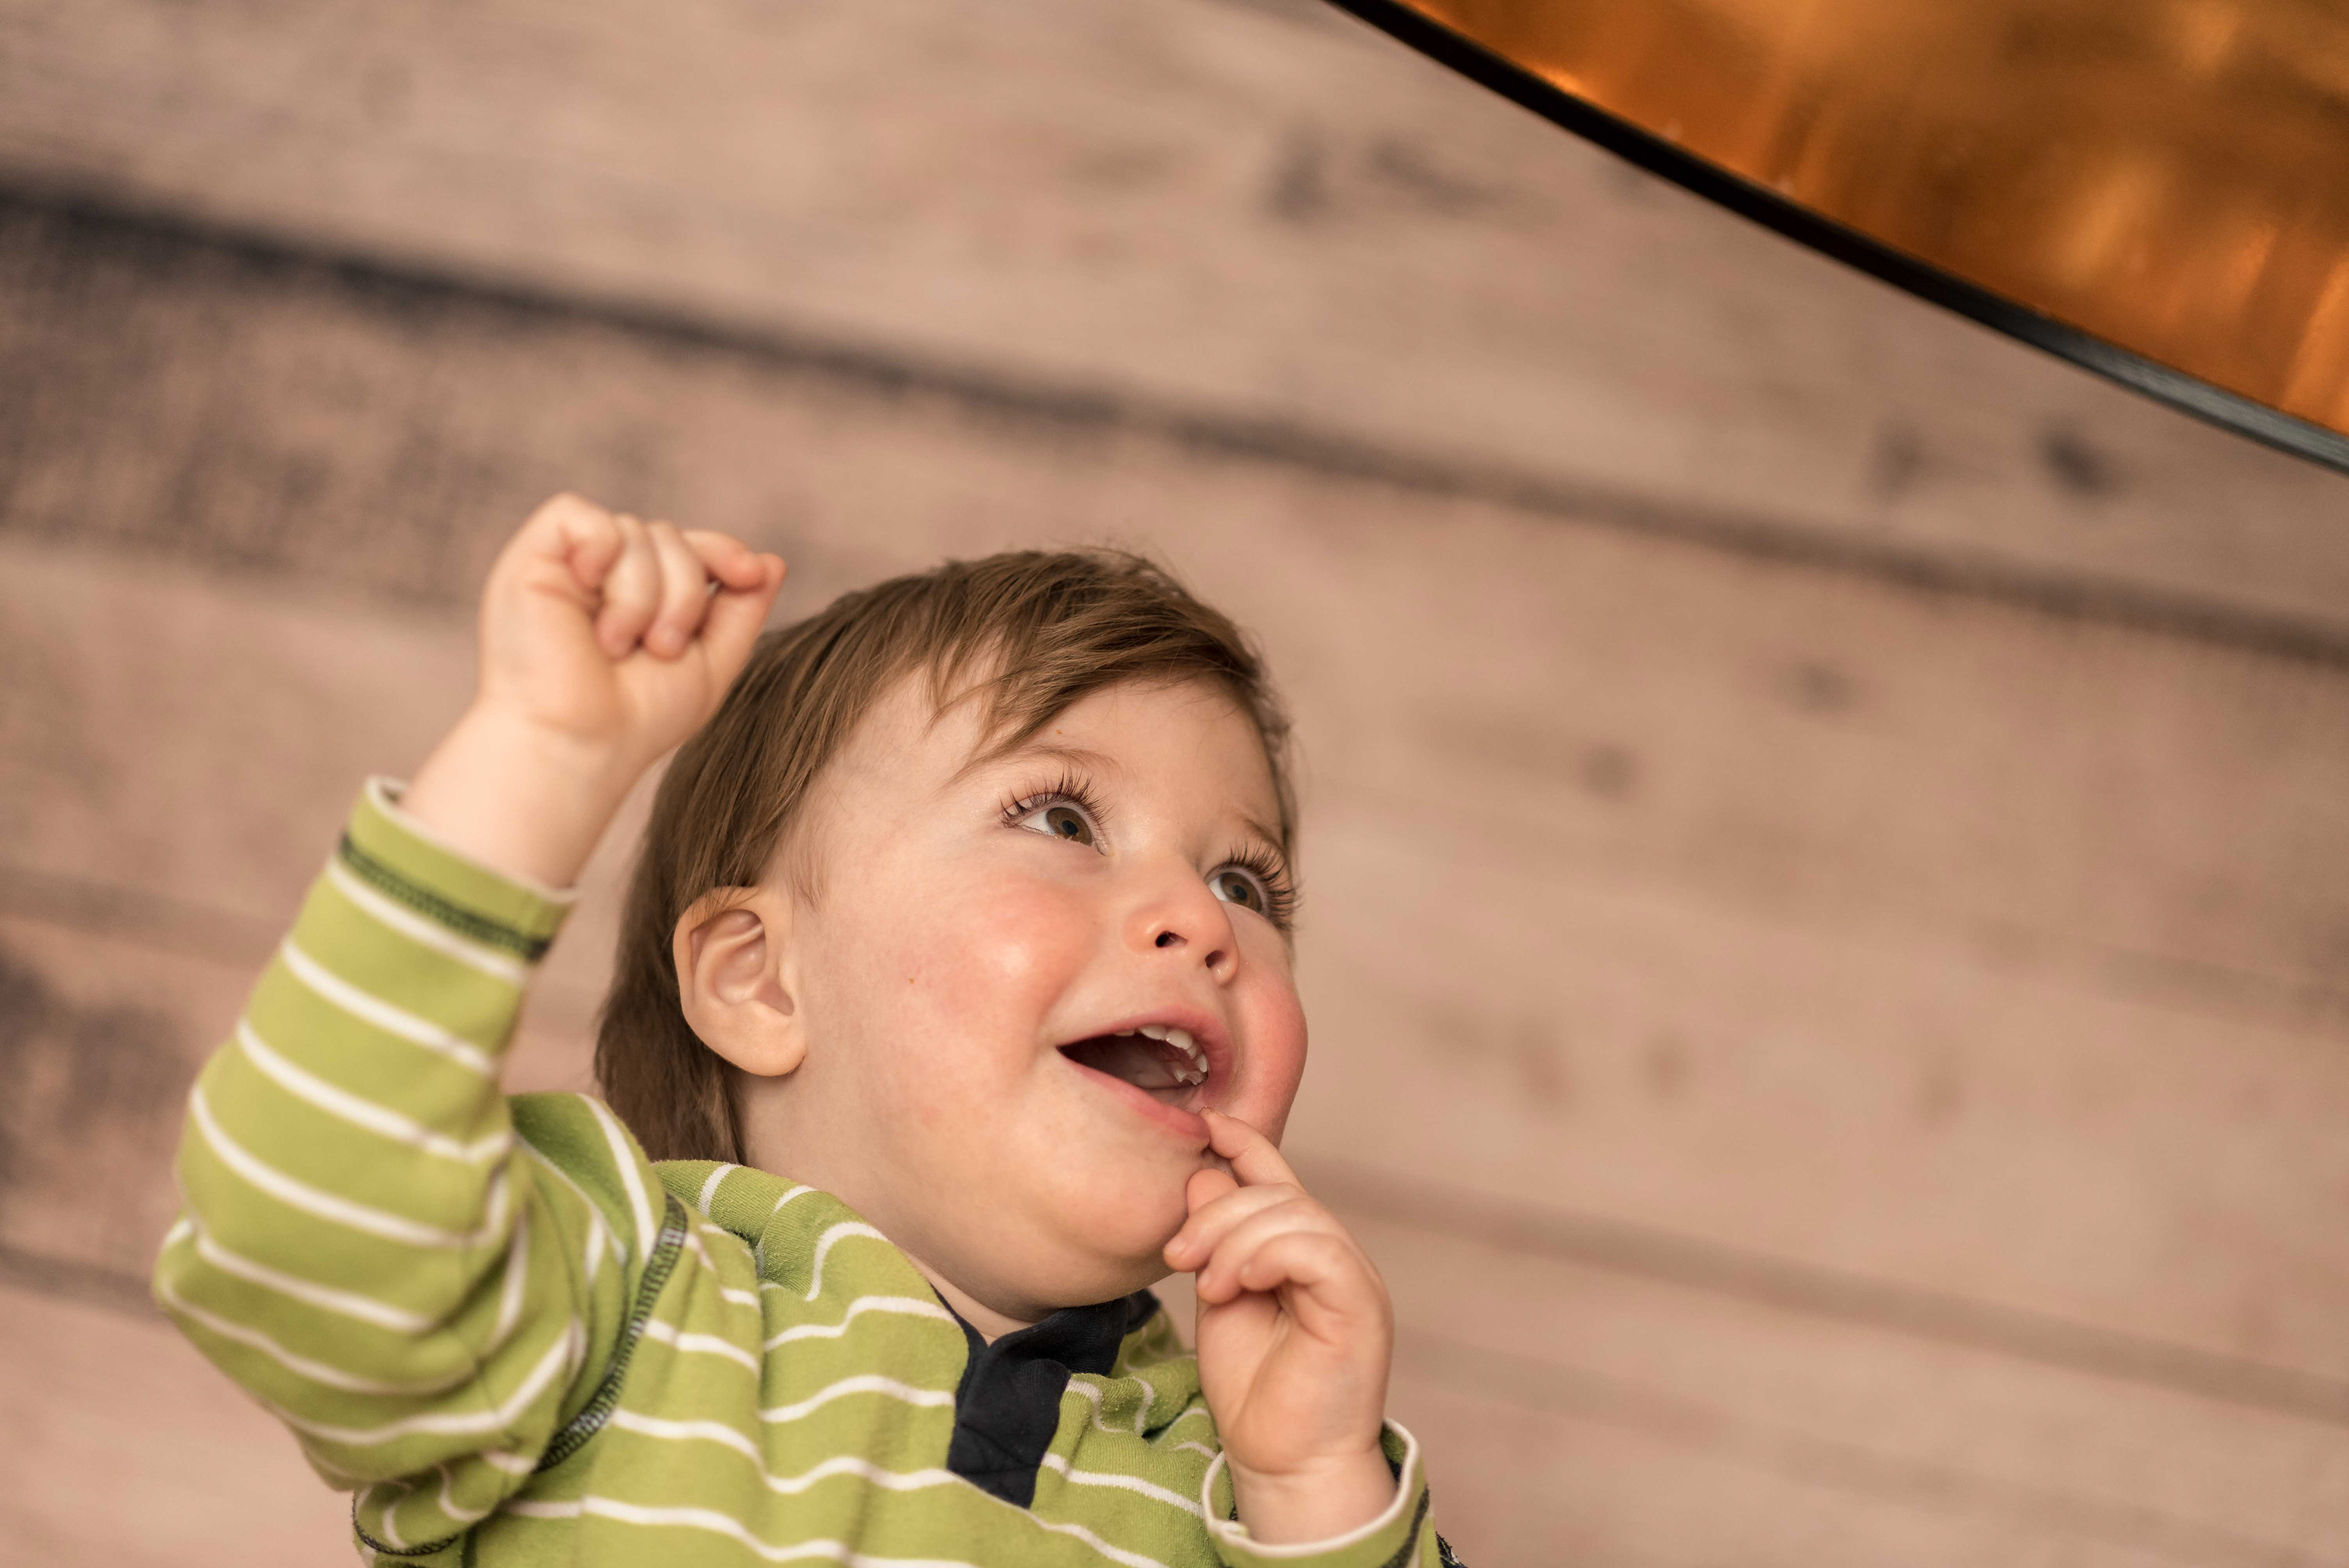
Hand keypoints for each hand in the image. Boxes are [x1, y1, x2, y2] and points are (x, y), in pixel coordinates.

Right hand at [403, 494, 785, 886]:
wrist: (578, 744)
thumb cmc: (638, 718)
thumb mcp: (710, 663)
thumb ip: (741, 611)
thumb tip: (772, 561)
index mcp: (643, 596)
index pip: (690, 546)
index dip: (724, 550)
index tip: (749, 574)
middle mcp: (604, 576)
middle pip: (668, 535)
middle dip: (683, 591)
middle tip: (661, 649)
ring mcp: (568, 566)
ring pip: (633, 530)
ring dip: (642, 594)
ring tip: (618, 646)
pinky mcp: (530, 557)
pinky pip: (578, 514)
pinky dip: (599, 548)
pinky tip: (589, 589)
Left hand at [1163, 1109, 1395, 1544]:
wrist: (1282, 1461)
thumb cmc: (1254, 1389)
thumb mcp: (1219, 1298)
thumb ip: (1214, 1241)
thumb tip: (1203, 1172)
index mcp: (1300, 1252)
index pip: (1278, 1179)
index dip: (1246, 1142)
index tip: (1206, 1123)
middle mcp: (1333, 1256)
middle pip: (1278, 1195)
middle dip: (1217, 1212)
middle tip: (1178, 1256)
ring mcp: (1352, 1278)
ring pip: (1296, 1215)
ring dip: (1236, 1239)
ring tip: (1207, 1285)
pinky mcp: (1360, 1304)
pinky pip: (1319, 1249)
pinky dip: (1269, 1254)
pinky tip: (1236, 1284)